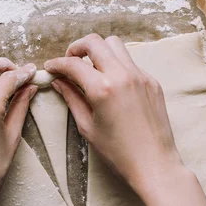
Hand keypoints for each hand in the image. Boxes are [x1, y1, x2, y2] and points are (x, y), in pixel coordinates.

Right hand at [44, 34, 183, 195]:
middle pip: (95, 42)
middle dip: (76, 48)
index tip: (50, 67)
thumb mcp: (87, 126)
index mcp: (103, 89)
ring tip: (90, 69)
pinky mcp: (151, 82)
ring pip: (115, 45)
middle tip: (69, 62)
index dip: (57, 63)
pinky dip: (115, 65)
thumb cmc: (118, 152)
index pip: (73, 64)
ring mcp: (140, 76)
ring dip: (98, 51)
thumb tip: (59, 81)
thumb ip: (71, 98)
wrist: (154, 164)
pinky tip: (109, 83)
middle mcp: (123, 76)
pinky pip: (129, 62)